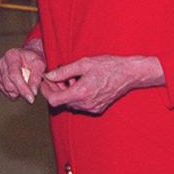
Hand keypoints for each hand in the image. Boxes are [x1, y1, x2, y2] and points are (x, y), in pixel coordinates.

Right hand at [0, 42, 46, 103]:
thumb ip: (37, 77)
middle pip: (9, 84)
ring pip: (7, 89)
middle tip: (32, 93)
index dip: (23, 88)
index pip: (14, 75)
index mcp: (11, 56)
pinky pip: (6, 92)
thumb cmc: (34, 59)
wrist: (29, 57)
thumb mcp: (40, 64)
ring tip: (27, 86)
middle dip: (22, 92)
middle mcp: (2, 63)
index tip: (31, 97)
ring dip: (18, 92)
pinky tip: (21, 87)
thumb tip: (33, 91)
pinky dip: (14, 93)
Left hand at [41, 55, 162, 114]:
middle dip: (56, 89)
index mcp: (81, 93)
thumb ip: (63, 71)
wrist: (128, 74)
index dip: (46, 91)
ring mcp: (92, 108)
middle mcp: (85, 104)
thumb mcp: (83, 63)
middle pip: (61, 102)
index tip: (45, 81)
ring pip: (70, 103)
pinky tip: (81, 83)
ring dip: (66, 92)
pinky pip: (80, 105)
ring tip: (72, 77)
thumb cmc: (107, 66)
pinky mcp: (97, 109)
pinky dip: (76, 95)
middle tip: (57, 75)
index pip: (54, 100)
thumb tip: (49, 75)